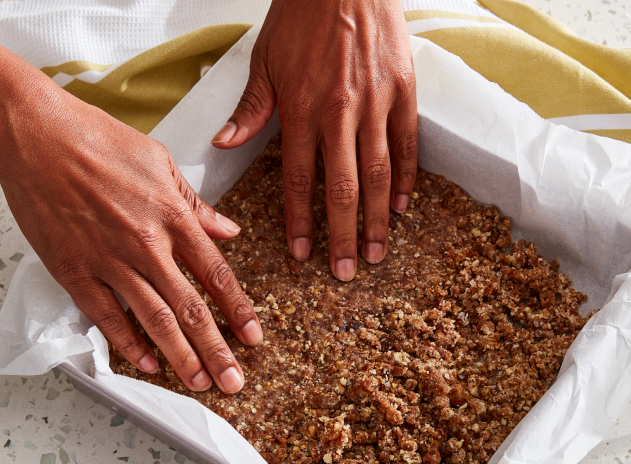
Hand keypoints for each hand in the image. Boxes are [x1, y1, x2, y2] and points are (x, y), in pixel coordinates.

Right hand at [0, 93, 262, 392]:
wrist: (36, 136)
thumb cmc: (94, 138)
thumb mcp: (159, 161)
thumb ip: (195, 203)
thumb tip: (227, 229)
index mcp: (171, 215)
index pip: (216, 273)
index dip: (238, 309)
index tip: (252, 337)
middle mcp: (146, 244)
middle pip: (190, 308)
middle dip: (216, 350)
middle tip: (233, 382)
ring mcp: (109, 261)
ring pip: (154, 319)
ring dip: (179, 356)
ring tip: (199, 382)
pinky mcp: (74, 270)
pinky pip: (106, 316)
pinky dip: (128, 343)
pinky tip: (147, 363)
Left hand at [211, 0, 415, 280]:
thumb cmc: (300, 16)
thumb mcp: (265, 60)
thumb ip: (250, 108)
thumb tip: (223, 144)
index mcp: (301, 109)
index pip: (301, 180)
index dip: (301, 221)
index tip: (301, 255)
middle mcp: (340, 113)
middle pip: (344, 188)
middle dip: (344, 235)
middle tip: (347, 272)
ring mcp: (376, 103)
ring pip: (379, 173)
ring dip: (378, 218)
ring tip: (379, 251)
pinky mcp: (403, 90)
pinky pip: (406, 144)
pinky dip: (405, 178)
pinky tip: (402, 206)